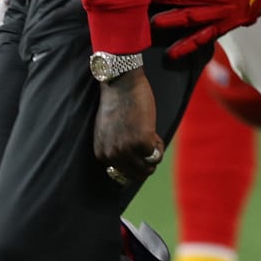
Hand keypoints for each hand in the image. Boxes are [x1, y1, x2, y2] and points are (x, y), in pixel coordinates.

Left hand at [93, 70, 163, 185]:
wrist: (121, 85)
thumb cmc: (117, 104)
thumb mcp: (109, 132)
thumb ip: (115, 149)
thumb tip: (134, 166)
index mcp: (102, 154)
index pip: (123, 175)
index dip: (135, 161)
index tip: (136, 146)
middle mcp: (111, 155)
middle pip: (137, 175)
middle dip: (146, 161)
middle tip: (147, 141)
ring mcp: (126, 150)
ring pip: (148, 168)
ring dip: (153, 153)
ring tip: (150, 135)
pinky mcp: (142, 142)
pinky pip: (156, 155)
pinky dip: (159, 143)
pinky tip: (152, 129)